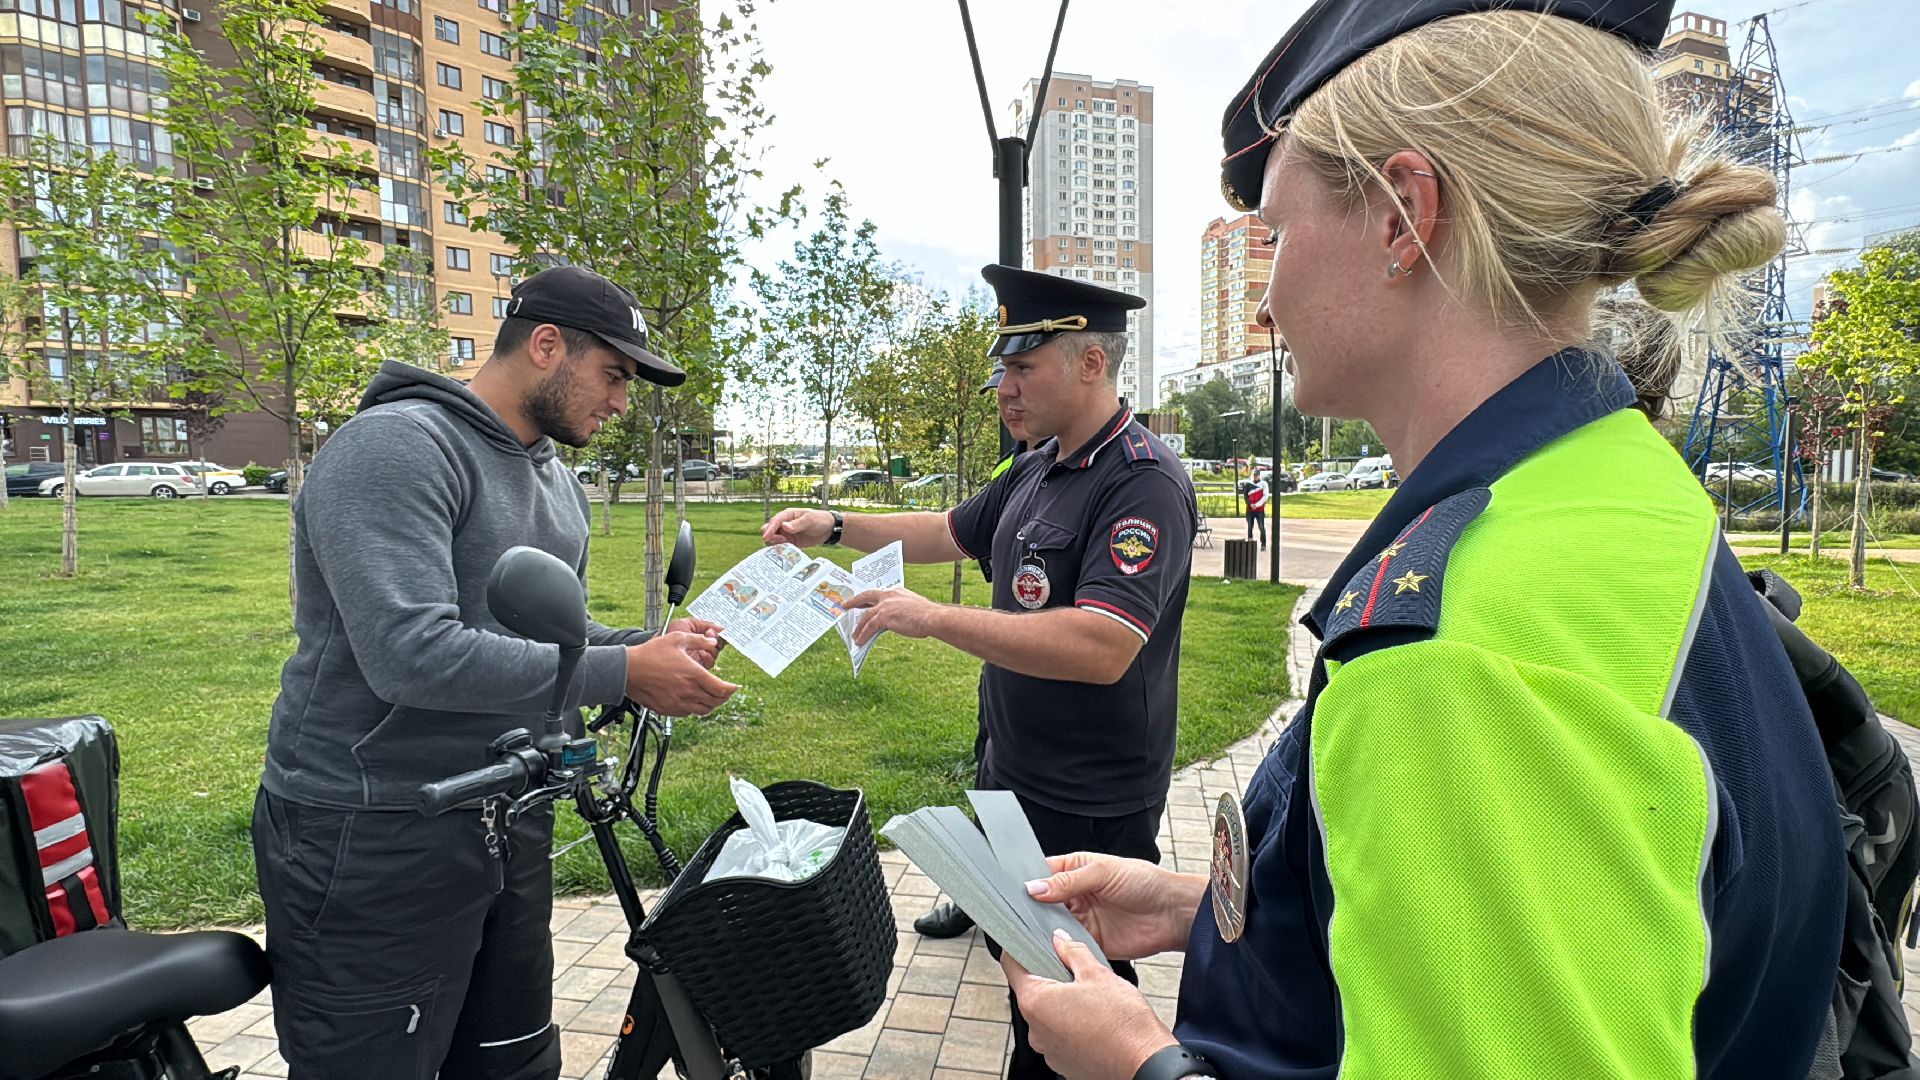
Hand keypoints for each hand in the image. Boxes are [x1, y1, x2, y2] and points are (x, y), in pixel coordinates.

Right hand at [625, 632, 738, 715]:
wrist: (627, 671)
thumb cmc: (650, 654)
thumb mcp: (677, 639)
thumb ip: (698, 640)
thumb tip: (713, 641)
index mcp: (693, 674)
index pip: (721, 689)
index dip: (731, 689)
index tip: (734, 686)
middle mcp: (688, 691)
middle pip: (715, 702)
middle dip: (724, 696)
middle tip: (725, 691)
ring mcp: (678, 703)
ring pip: (704, 710)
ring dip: (711, 704)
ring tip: (711, 696)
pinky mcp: (668, 710)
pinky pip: (689, 713)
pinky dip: (696, 708)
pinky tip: (693, 699)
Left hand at [665, 618, 725, 664]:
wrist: (657, 644)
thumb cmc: (668, 633)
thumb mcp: (687, 624)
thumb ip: (704, 624)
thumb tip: (721, 628)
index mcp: (700, 637)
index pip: (715, 637)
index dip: (719, 633)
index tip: (719, 630)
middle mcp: (701, 648)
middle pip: (718, 646)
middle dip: (716, 639)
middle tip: (710, 634)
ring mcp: (699, 659)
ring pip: (715, 655)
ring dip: (712, 648)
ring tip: (705, 643)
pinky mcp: (697, 669)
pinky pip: (709, 664)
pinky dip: (708, 658)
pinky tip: (702, 653)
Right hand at [761, 508, 832, 547]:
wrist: (829, 529)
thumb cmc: (819, 520)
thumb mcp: (809, 520)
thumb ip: (797, 524)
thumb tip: (784, 526)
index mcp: (787, 515)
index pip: (775, 521)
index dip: (770, 529)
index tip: (766, 537)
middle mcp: (784, 524)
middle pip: (770, 530)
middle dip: (770, 537)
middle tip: (777, 542)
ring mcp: (786, 534)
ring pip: (774, 540)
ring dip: (775, 544)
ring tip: (782, 548)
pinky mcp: (791, 543)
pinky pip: (782, 547)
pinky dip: (780, 550)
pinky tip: (784, 554)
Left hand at [841, 589, 943, 646]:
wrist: (931, 618)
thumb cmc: (927, 615)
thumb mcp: (912, 607)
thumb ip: (902, 609)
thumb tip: (896, 618)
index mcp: (896, 592)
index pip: (878, 594)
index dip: (869, 598)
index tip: (862, 600)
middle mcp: (888, 596)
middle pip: (866, 597)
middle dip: (854, 601)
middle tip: (845, 605)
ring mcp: (885, 606)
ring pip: (865, 616)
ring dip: (858, 627)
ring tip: (854, 636)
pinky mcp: (883, 617)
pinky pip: (868, 628)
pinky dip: (863, 635)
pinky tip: (860, 642)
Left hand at [1003, 929, 1176, 1079]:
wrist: (1145, 1062)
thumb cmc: (1123, 1023)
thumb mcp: (1098, 974)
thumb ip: (1073, 952)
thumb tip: (1060, 940)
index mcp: (1036, 1003)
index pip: (1012, 967)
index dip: (1021, 949)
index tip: (1031, 942)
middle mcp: (1036, 1031)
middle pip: (1032, 992)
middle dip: (1050, 978)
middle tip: (1074, 969)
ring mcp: (1050, 1050)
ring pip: (1048, 1016)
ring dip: (1063, 1004)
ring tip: (1091, 998)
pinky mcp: (1065, 1063)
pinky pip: (1061, 1037)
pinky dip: (1073, 1026)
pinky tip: (1095, 1020)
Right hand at [1025, 852, 1206, 960]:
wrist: (1174, 914)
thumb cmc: (1146, 882)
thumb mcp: (1104, 873)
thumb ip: (1069, 881)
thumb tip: (1035, 887)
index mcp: (1076, 870)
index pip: (1042, 873)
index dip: (1026, 881)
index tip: (1009, 890)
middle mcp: (1075, 895)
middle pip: (1042, 903)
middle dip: (1029, 909)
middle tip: (1013, 915)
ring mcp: (1082, 920)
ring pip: (1051, 926)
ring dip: (1041, 930)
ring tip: (1026, 933)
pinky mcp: (1091, 942)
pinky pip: (1067, 946)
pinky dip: (1057, 949)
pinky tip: (1048, 949)